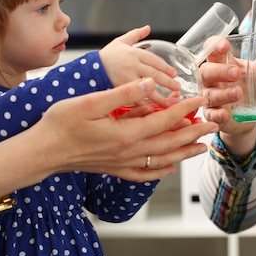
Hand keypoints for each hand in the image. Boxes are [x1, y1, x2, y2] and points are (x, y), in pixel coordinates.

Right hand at [33, 77, 217, 181]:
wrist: (43, 152)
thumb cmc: (61, 124)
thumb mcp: (90, 102)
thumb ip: (123, 93)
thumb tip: (149, 82)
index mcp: (126, 133)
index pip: (165, 120)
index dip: (186, 109)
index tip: (201, 99)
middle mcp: (129, 151)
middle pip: (170, 142)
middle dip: (194, 132)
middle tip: (213, 124)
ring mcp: (123, 163)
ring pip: (162, 159)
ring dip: (184, 152)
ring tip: (202, 147)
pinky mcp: (115, 169)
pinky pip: (144, 173)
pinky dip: (161, 171)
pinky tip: (169, 167)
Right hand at [99, 25, 180, 104]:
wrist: (86, 70)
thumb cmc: (104, 57)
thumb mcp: (119, 42)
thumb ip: (135, 35)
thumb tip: (148, 28)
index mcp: (132, 53)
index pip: (154, 60)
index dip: (165, 68)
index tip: (174, 74)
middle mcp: (130, 65)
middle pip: (153, 74)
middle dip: (167, 82)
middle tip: (178, 88)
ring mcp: (125, 79)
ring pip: (146, 88)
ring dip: (160, 96)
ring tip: (171, 103)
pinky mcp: (119, 91)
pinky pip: (134, 99)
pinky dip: (144, 104)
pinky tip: (153, 110)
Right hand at [198, 39, 255, 156]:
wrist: (249, 116)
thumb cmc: (251, 88)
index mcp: (222, 63)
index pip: (211, 49)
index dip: (214, 46)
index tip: (224, 45)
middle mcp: (212, 79)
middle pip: (206, 71)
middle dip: (219, 71)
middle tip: (236, 73)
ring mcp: (211, 97)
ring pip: (210, 94)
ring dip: (223, 94)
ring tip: (240, 93)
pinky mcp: (213, 114)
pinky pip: (210, 114)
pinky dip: (217, 114)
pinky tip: (225, 114)